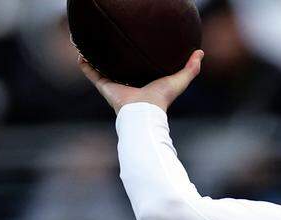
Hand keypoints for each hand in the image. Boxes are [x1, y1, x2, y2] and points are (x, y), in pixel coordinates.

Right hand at [79, 50, 203, 114]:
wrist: (144, 111)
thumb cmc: (162, 98)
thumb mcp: (179, 80)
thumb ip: (191, 68)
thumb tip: (200, 53)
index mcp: (145, 84)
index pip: (140, 70)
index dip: (138, 61)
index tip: (135, 50)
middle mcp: (129, 85)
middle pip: (121, 70)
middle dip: (117, 60)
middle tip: (113, 46)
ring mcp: (116, 86)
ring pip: (104, 71)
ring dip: (98, 60)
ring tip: (92, 48)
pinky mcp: (105, 87)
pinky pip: (92, 74)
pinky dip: (86, 66)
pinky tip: (81, 55)